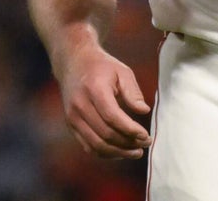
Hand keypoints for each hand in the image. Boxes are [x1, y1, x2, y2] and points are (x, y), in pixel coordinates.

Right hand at [57, 44, 151, 158]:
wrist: (74, 63)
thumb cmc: (102, 67)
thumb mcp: (122, 71)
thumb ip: (133, 92)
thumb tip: (144, 111)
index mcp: (94, 89)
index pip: (112, 116)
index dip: (130, 129)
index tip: (146, 135)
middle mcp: (80, 105)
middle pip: (105, 133)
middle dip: (128, 143)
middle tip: (146, 143)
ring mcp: (73, 117)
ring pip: (96, 145)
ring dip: (118, 152)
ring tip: (136, 151)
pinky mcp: (71, 125)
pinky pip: (88, 146)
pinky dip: (106, 153)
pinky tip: (121, 151)